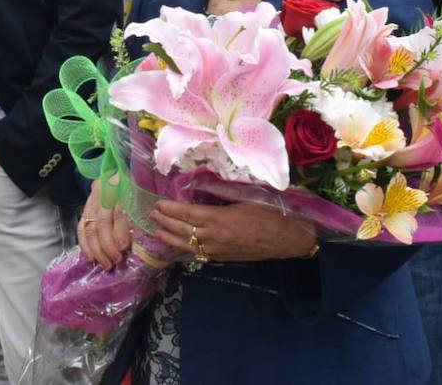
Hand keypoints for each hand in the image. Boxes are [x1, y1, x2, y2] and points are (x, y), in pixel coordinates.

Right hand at [78, 178, 131, 269]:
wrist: (116, 174)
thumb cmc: (133, 188)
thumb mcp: (140, 197)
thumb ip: (139, 214)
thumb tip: (134, 241)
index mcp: (120, 188)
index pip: (118, 211)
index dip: (120, 231)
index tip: (123, 247)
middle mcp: (103, 194)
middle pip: (102, 222)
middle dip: (108, 245)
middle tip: (116, 260)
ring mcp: (91, 202)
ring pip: (90, 227)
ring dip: (97, 249)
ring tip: (106, 264)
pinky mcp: (85, 210)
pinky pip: (81, 228)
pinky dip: (84, 244)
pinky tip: (90, 257)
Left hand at [150, 199, 315, 262]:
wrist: (289, 238)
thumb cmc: (271, 213)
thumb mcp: (245, 196)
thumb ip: (220, 191)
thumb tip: (200, 183)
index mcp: (218, 219)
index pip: (186, 214)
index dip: (170, 209)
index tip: (158, 203)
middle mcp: (214, 237)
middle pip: (183, 229)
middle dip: (166, 222)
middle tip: (152, 215)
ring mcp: (218, 250)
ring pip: (188, 244)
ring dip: (171, 237)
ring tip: (157, 230)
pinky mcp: (224, 257)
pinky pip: (199, 253)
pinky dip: (185, 247)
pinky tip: (179, 243)